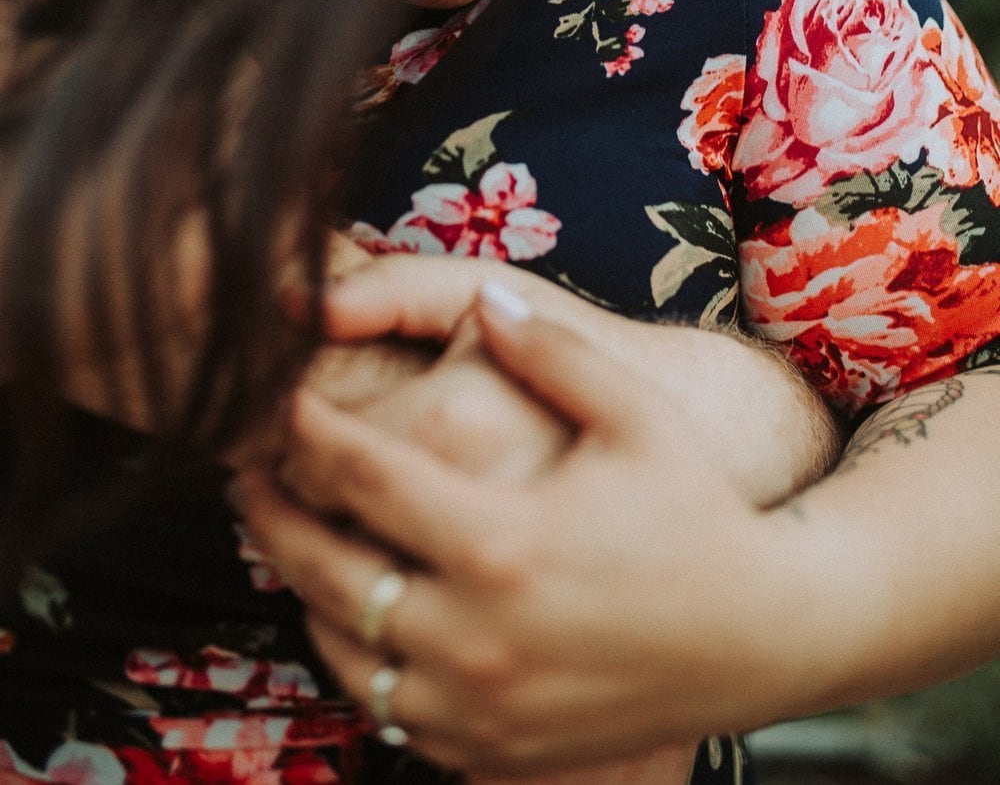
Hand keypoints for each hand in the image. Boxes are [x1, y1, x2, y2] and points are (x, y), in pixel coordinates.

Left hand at [237, 282, 798, 774]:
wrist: (760, 635)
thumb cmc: (696, 512)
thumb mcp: (636, 414)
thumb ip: (552, 349)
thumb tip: (485, 294)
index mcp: (501, 543)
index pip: (363, 478)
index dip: (307, 433)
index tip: (279, 401)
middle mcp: (475, 636)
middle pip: (325, 571)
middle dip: (272, 515)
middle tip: (247, 473)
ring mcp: (479, 707)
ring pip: (342, 650)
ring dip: (303, 590)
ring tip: (286, 538)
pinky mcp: (490, 752)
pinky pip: (386, 707)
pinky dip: (356, 656)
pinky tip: (355, 612)